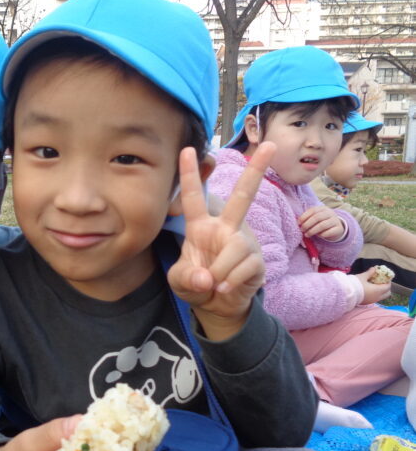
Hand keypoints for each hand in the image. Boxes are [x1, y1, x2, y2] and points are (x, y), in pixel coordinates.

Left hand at [167, 143, 274, 340]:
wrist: (217, 306)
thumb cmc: (196, 284)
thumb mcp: (180, 282)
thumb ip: (187, 278)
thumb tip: (207, 277)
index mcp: (201, 227)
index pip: (193, 198)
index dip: (188, 175)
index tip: (186, 149)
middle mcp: (225, 228)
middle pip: (242, 196)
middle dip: (255, 171)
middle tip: (270, 145)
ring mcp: (244, 243)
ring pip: (235, 248)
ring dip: (219, 271)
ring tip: (214, 283)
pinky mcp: (257, 260)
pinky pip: (244, 268)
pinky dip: (229, 282)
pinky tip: (225, 288)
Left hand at [298, 205, 344, 240]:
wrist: (336, 228)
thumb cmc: (321, 222)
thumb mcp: (315, 218)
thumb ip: (308, 218)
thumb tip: (298, 223)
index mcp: (323, 208)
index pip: (313, 210)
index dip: (304, 216)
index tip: (298, 223)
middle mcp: (330, 213)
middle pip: (317, 217)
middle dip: (307, 224)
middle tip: (302, 230)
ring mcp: (335, 220)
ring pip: (322, 225)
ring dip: (312, 231)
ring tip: (307, 235)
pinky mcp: (339, 229)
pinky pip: (329, 232)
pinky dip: (322, 235)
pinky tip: (319, 236)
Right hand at [355, 267, 391, 304]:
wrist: (345, 294)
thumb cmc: (355, 285)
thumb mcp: (362, 277)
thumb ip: (369, 273)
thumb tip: (374, 268)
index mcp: (377, 290)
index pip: (388, 287)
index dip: (388, 281)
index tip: (385, 278)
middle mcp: (377, 297)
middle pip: (387, 293)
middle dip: (386, 288)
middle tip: (382, 282)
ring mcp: (372, 301)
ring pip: (381, 297)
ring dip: (381, 291)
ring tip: (375, 286)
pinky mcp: (367, 303)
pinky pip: (375, 299)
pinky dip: (376, 294)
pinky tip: (369, 290)